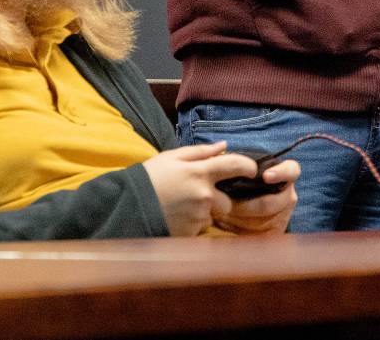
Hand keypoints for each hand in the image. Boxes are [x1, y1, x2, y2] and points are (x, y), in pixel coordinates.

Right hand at [142, 143, 299, 235]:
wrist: (126, 207)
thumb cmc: (149, 178)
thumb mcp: (172, 157)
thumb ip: (200, 152)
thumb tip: (224, 145)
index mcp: (201, 173)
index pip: (236, 166)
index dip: (248, 166)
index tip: (252, 169)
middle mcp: (204, 196)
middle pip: (228, 201)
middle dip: (219, 200)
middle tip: (200, 196)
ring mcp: (198, 217)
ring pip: (213, 216)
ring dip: (204, 213)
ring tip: (182, 207)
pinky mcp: (190, 233)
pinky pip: (200, 229)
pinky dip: (193, 224)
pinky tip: (177, 217)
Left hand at [214, 158, 300, 234]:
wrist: (250, 208)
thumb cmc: (244, 183)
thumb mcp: (246, 171)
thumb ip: (241, 166)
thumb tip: (222, 157)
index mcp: (285, 176)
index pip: (291, 170)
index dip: (281, 173)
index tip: (266, 176)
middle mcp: (288, 196)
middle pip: (268, 203)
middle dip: (243, 206)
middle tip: (224, 204)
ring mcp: (283, 216)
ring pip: (259, 222)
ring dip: (236, 219)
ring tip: (218, 214)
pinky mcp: (274, 233)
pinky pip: (255, 235)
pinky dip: (236, 229)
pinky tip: (223, 222)